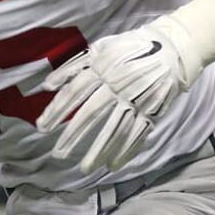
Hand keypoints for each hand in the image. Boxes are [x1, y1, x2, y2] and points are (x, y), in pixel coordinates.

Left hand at [36, 23, 193, 174]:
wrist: (172, 47)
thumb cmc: (128, 49)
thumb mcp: (99, 49)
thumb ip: (73, 67)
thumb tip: (47, 87)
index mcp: (102, 67)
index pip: (75, 91)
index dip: (57, 110)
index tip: (42, 128)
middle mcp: (118, 83)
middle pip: (93, 112)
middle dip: (74, 134)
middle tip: (59, 154)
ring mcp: (137, 98)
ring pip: (116, 127)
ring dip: (99, 149)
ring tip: (85, 167)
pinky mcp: (153, 109)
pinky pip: (138, 133)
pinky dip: (126, 150)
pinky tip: (112, 164)